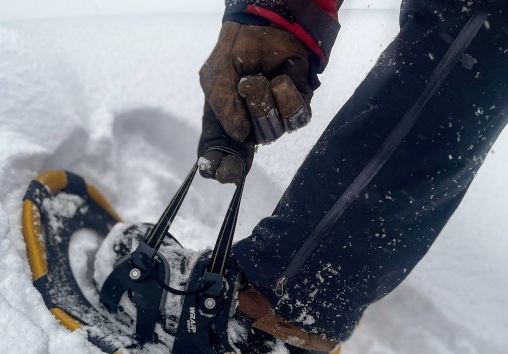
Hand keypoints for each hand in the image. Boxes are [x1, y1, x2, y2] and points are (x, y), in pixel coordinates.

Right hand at [198, 22, 314, 183]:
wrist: (267, 27)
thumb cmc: (236, 52)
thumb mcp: (216, 75)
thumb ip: (222, 104)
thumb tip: (239, 135)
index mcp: (222, 121)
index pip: (216, 150)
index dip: (214, 164)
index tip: (211, 172)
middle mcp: (247, 127)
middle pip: (241, 159)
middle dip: (235, 167)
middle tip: (229, 172)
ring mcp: (272, 121)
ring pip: (270, 132)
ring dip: (262, 104)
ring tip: (256, 79)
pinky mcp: (296, 111)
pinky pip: (294, 118)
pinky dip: (286, 97)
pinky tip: (280, 79)